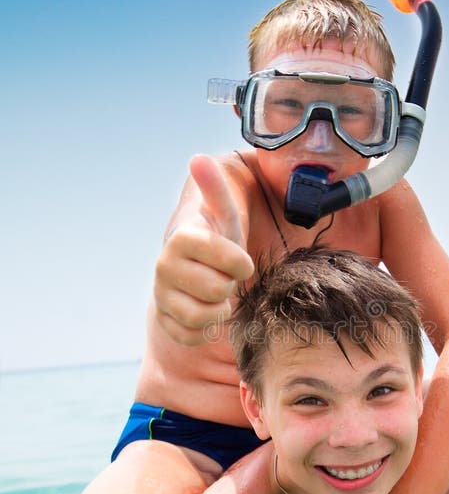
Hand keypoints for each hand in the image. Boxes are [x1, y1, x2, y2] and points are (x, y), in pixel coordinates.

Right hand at [154, 154, 254, 344]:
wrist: (199, 267)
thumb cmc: (217, 239)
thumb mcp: (224, 214)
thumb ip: (215, 188)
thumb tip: (198, 158)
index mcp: (181, 238)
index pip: (225, 259)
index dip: (240, 263)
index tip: (242, 261)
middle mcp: (164, 266)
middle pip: (217, 290)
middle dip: (229, 286)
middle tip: (226, 277)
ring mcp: (161, 294)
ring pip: (202, 316)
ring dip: (219, 309)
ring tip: (219, 295)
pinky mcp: (164, 320)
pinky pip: (190, 335)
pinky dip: (206, 329)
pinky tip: (208, 311)